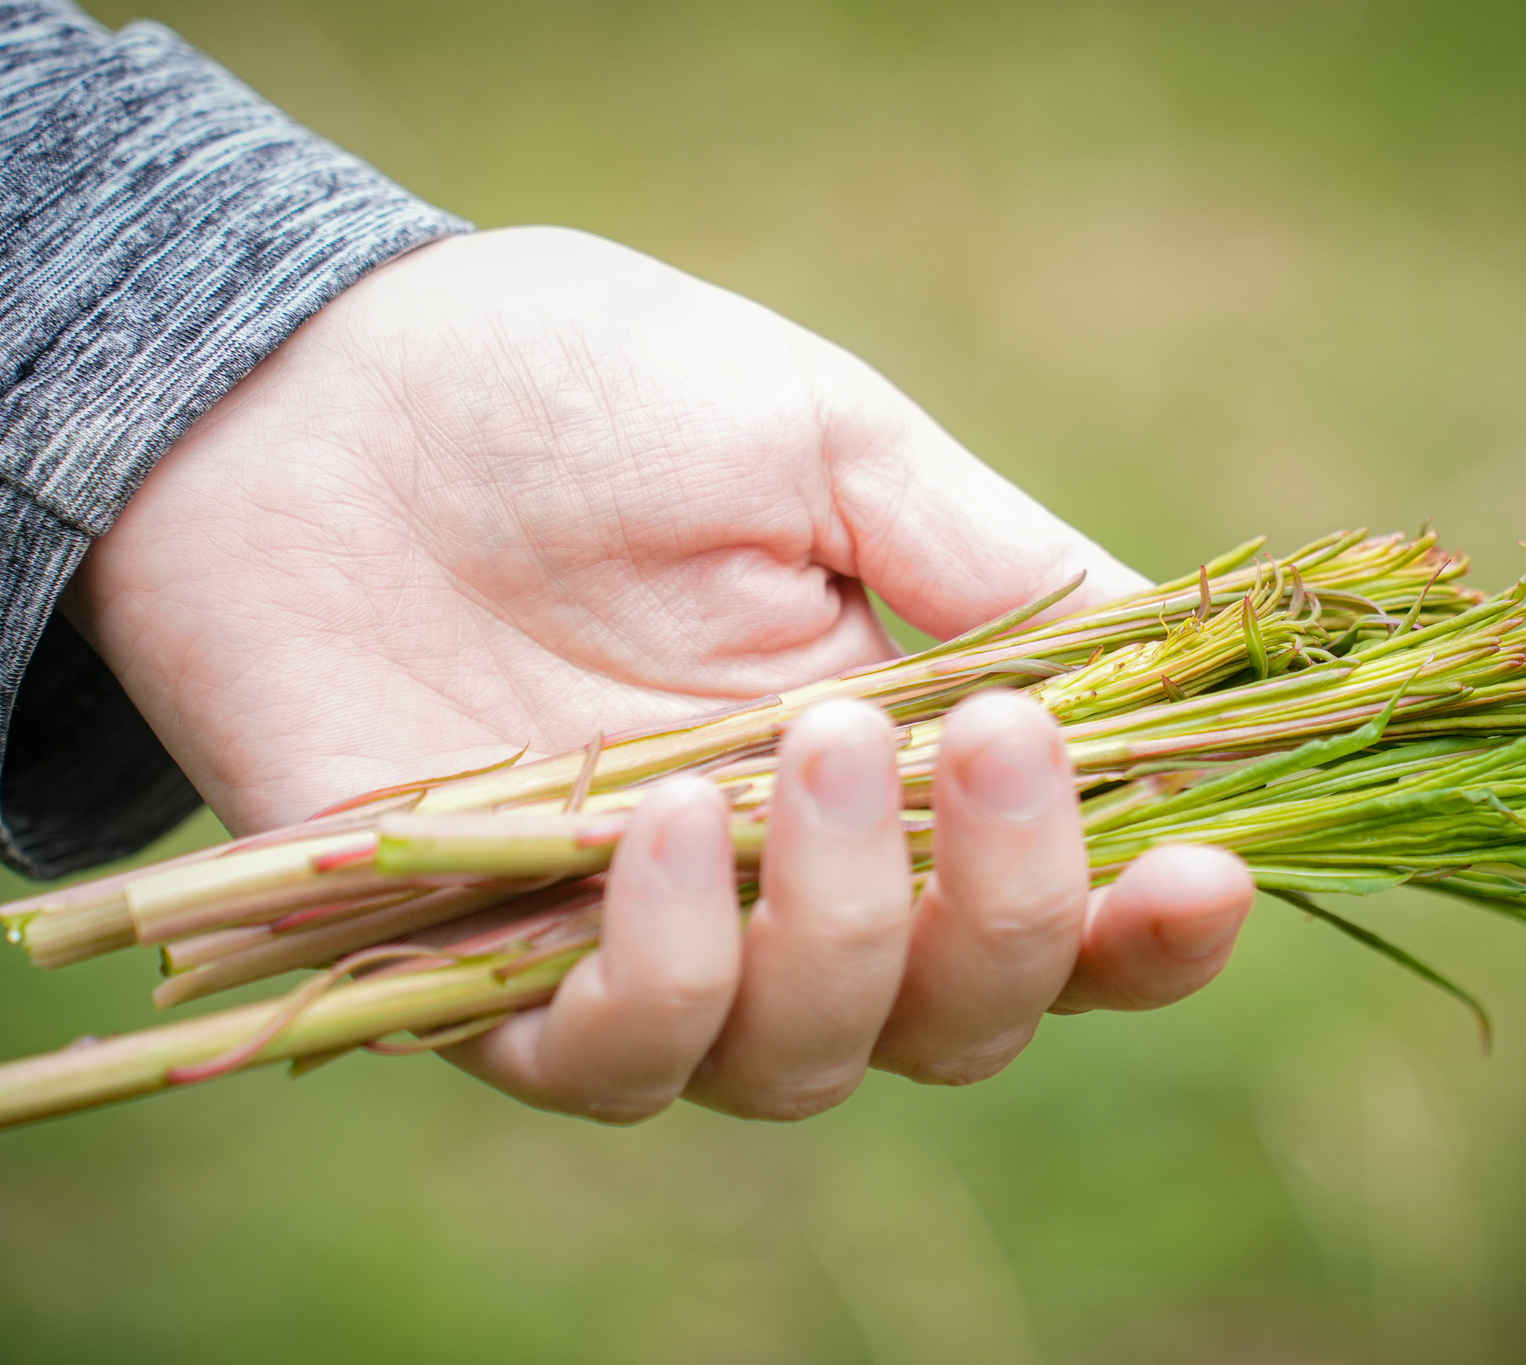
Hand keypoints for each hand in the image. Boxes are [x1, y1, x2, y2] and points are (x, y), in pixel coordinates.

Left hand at [68, 226, 1254, 1119]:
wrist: (319, 386)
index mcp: (886, 767)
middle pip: (953, 1022)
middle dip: (1004, 913)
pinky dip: (661, 975)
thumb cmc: (578, 389)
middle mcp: (777, 885)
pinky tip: (664, 829)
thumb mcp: (818, 440)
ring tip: (811, 748)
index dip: (1141, 934)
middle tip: (972, 738)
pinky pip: (605, 1059)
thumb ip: (981, 566)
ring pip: (800, 1065)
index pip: (1051, 916)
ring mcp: (632, 937)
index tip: (1207, 872)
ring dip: (842, 935)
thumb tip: (1159, 661)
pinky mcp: (475, 970)